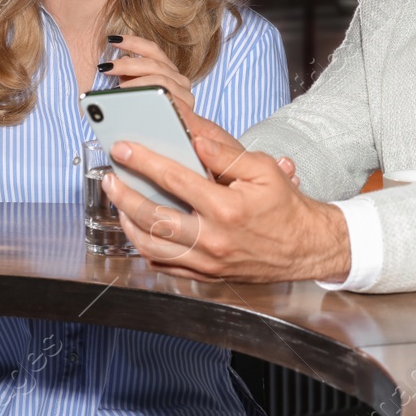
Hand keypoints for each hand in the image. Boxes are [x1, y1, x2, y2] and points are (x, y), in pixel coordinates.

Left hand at [103, 34, 193, 114]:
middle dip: (128, 64)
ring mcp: (185, 94)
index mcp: (168, 71)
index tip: (112, 40)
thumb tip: (108, 67)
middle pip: (155, 64)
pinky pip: (167, 97)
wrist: (170, 149)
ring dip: (136, 81)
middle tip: (106, 68)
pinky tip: (131, 100)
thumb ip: (127, 79)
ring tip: (116, 88)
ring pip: (161, 78)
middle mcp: (181, 80)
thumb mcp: (134, 94)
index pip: (153, 50)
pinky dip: (148, 94)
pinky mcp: (187, 109)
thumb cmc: (146, 118)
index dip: (133, 42)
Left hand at [104, 117, 350, 283]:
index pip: (174, 179)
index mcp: (227, 208)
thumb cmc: (285, 207)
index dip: (144, 161)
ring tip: (120, 204)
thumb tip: (194, 139)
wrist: (306, 247)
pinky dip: (147, 249)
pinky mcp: (207, 276)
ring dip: (129, 223)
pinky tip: (141, 231)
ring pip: (152, 246)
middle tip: (110, 178)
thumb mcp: (263, 169)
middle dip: (124, 195)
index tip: (124, 149)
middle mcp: (213, 239)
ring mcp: (208, 262)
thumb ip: (226, 154)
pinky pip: (166, 266)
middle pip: (153, 217)